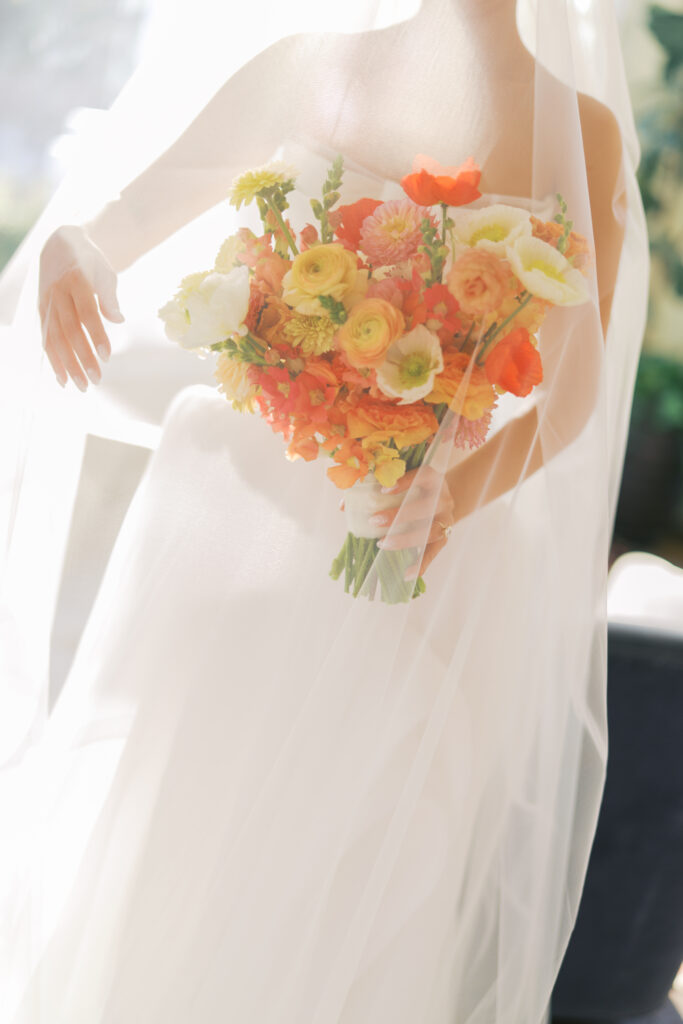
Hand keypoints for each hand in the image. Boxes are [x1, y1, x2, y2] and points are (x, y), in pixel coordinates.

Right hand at [38, 225, 123, 390]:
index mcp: (76, 280)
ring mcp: (47, 303)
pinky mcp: (41, 311)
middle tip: (96, 380)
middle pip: (70, 330)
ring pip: (55, 338)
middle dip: (82, 357)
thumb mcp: (105, 272)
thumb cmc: (91, 262)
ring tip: (81, 386)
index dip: (96, 335)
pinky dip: (53, 359)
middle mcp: (57, 293)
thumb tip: (119, 320)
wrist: (61, 245)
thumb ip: (110, 296)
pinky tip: (62, 378)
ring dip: (67, 365)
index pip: (87, 312)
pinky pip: (46, 338)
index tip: (107, 357)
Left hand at [339, 464, 455, 579]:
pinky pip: (434, 552)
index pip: (423, 475)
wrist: (443, 499)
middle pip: (426, 506)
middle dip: (400, 514)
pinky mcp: (445, 538)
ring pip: (431, 530)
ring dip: (406, 539)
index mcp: (433, 478)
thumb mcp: (401, 484)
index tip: (383, 491)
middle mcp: (443, 498)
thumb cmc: (413, 490)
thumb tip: (344, 506)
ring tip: (383, 544)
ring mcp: (447, 519)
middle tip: (374, 521)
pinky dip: (421, 564)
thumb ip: (374, 489)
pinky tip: (405, 574)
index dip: (405, 482)